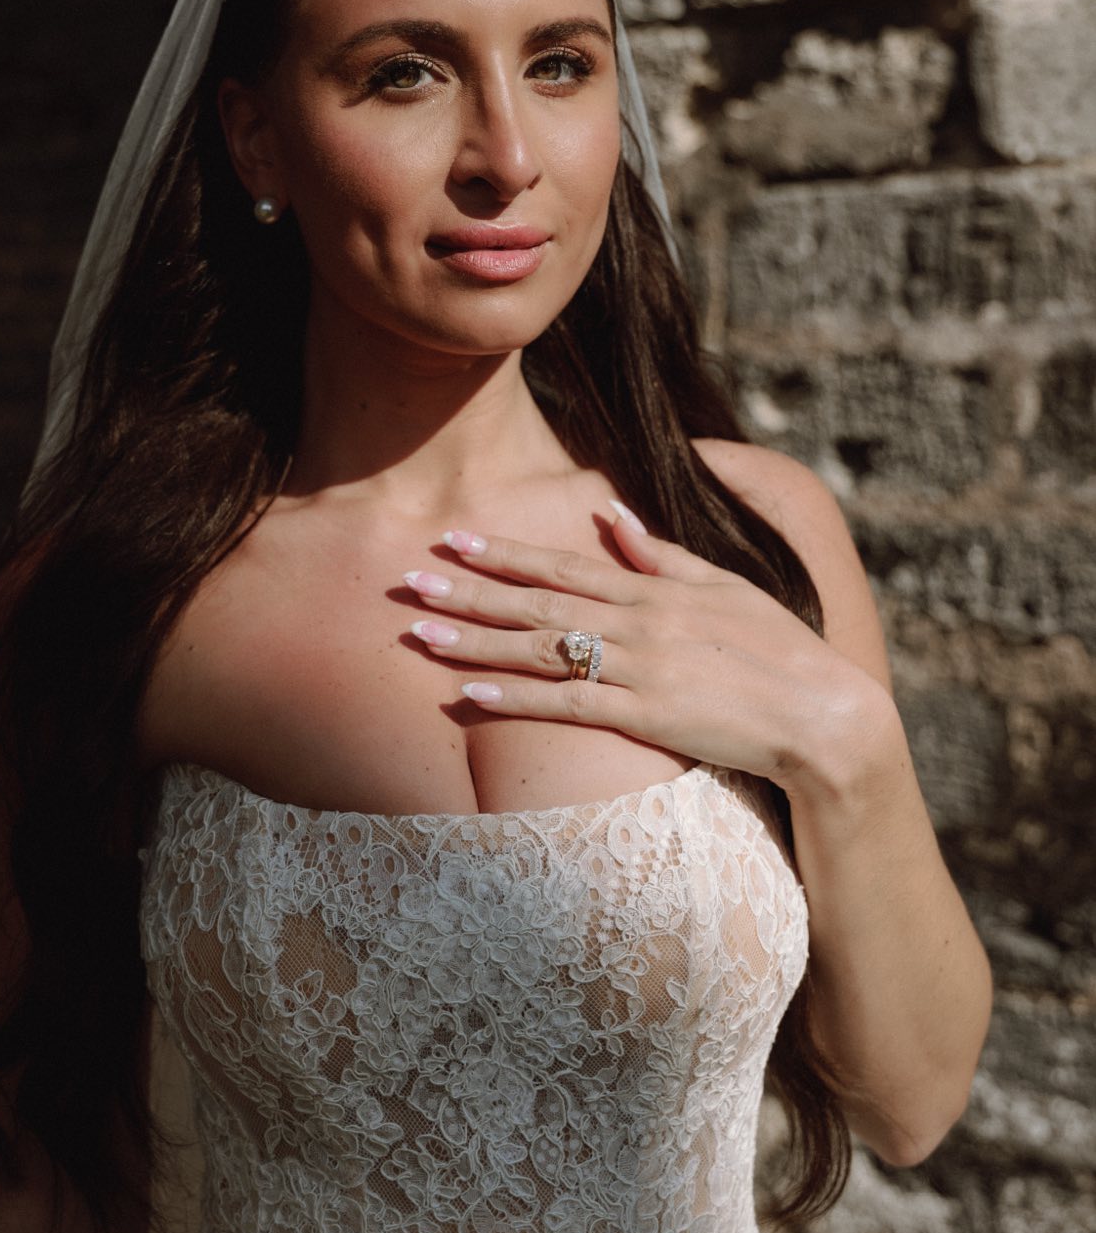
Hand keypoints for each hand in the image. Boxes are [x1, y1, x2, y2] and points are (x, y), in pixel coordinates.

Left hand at [402, 504, 887, 799]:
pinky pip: (566, 704)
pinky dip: (515, 696)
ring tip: (420, 631)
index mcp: (654, 589)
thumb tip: (614, 516)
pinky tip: (469, 691)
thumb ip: (662, 555)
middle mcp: (638, 622)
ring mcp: (640, 668)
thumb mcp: (724, 586)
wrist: (823, 714)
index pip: (565, 564)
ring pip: (541, 649)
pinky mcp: (645, 716)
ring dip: (475, 639)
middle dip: (470, 589)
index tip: (455, 538)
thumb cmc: (777, 649)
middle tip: (410, 579)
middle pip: (538, 601)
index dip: (505, 551)